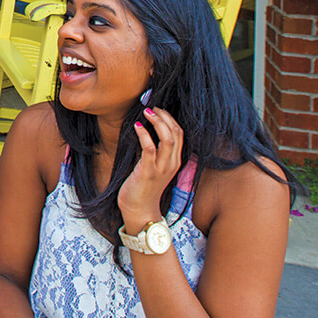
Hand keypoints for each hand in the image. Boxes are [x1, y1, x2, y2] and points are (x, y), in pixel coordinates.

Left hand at [117, 107, 183, 226]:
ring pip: (167, 139)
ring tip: (147, 112)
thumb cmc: (143, 186)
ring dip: (157, 123)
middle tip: (152, 107)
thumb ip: (154, 152)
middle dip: (165, 117)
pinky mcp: (148, 172)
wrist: (139, 209)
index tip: (159, 109)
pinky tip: (137, 126)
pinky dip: (144, 135)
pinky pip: (149, 149)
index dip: (170, 118)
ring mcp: (161, 168)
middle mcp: (171, 163)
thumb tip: (145, 131)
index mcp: (174, 161)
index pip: (180, 134)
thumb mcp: (153, 167)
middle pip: (176, 133)